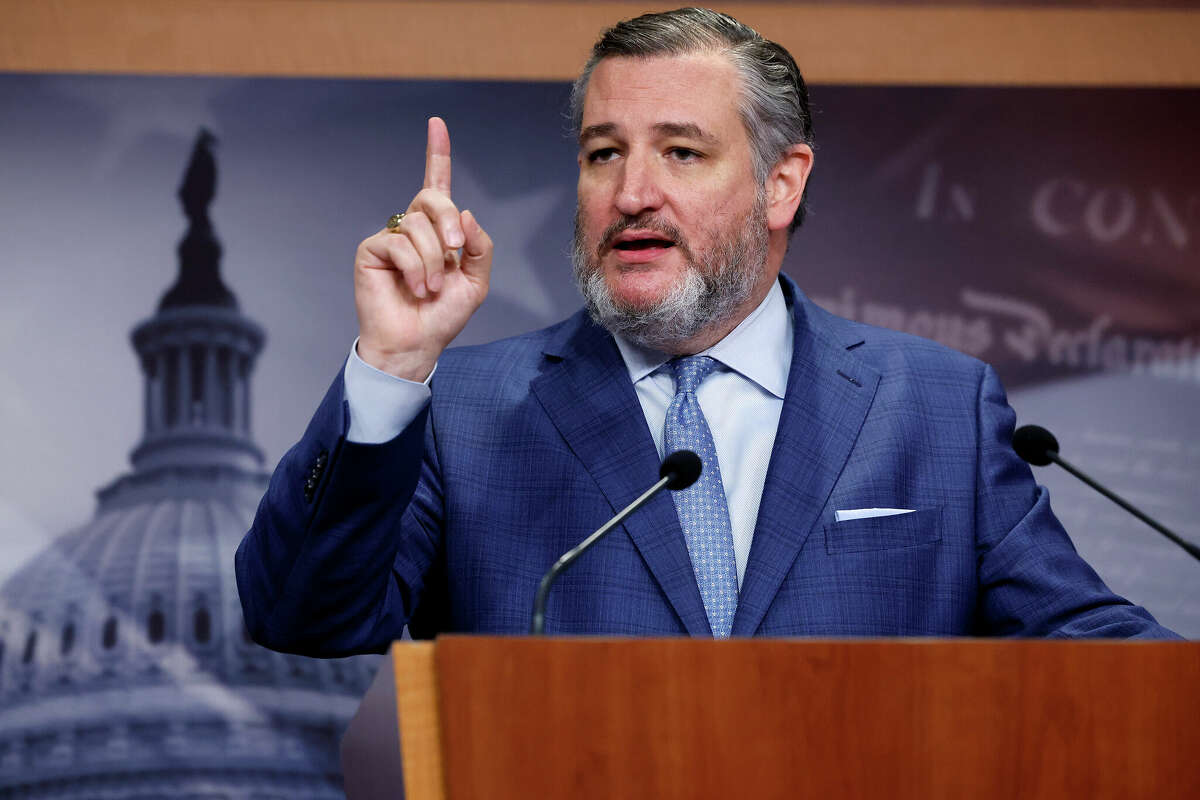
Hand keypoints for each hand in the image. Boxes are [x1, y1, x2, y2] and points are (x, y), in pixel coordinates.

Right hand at [354, 117, 492, 380]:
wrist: (417, 344)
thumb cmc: (443, 316)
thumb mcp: (476, 281)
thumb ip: (479, 246)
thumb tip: (466, 214)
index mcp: (439, 231)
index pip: (437, 184)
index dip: (437, 153)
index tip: (437, 123)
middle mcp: (413, 228)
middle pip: (433, 198)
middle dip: (449, 222)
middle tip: (455, 251)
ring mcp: (391, 237)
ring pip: (419, 225)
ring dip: (434, 260)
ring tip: (432, 288)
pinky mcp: (371, 249)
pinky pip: (399, 242)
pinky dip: (416, 268)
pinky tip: (417, 289)